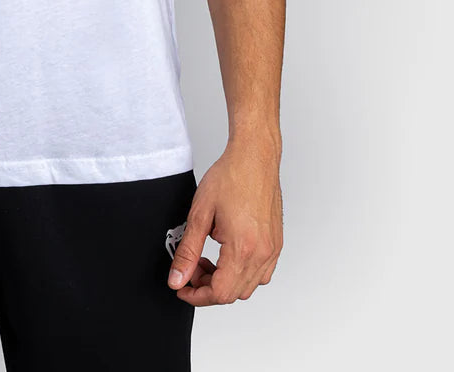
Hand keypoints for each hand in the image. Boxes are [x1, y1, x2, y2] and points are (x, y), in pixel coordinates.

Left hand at [166, 138, 282, 305]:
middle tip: (191, 268)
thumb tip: (177, 277)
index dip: (197, 296)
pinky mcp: (276, 244)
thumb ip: (187, 250)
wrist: (255, 157)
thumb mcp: (200, 214)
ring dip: (225, 281)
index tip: (182, 288)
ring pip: (248, 286)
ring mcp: (272, 250)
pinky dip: (241, 272)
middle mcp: (263, 253)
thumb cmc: (231, 177)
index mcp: (243, 248)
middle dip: (208, 288)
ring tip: (207, 259)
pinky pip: (261, 273)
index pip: (220, 293)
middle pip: (234, 293)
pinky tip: (226, 254)